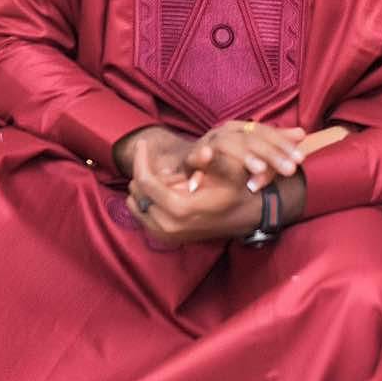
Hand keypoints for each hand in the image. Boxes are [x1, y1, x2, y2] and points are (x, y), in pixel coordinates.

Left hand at [125, 134, 301, 243]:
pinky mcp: (164, 238)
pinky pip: (142, 215)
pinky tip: (168, 190)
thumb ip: (212, 161)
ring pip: (136, 204)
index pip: (145, 181)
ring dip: (147, 187)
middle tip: (171, 166)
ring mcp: (165, 235)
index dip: (141, 158)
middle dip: (148, 173)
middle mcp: (167, 226)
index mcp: (180, 208)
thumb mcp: (229, 172)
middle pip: (137, 192)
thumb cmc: (237, 191)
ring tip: (172, 179)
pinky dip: (148, 199)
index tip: (143, 142)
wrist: (245, 218)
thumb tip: (205, 151)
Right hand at [185, 119, 306, 193]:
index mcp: (240, 129)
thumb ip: (276, 144)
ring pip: (227, 145)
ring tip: (260, 170)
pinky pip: (195, 157)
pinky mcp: (190, 158)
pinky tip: (208, 158)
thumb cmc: (225, 157)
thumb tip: (302, 134)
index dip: (283, 144)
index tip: (301, 158)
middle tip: (290, 169)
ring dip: (244, 157)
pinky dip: (201, 157)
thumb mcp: (253, 150)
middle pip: (251, 139)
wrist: (188, 161)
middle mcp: (224, 132)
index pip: (265, 132)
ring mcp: (206, 143)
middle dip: (272, 154)